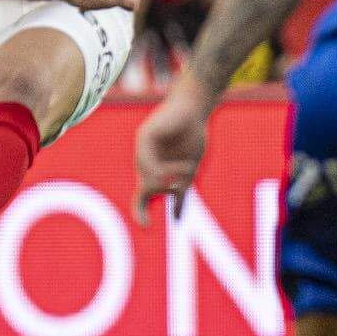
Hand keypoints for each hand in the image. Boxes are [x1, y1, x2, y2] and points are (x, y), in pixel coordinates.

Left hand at [134, 87, 210, 223]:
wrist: (195, 108)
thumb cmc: (192, 135)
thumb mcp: (190, 170)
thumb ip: (182, 193)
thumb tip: (177, 219)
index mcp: (153, 171)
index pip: (142, 197)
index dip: (141, 212)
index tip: (146, 227)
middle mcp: (145, 162)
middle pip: (147, 189)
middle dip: (167, 189)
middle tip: (182, 180)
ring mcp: (142, 149)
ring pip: (149, 178)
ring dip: (172, 177)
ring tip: (187, 166)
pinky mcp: (144, 137)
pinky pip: (148, 162)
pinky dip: (165, 168)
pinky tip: (176, 165)